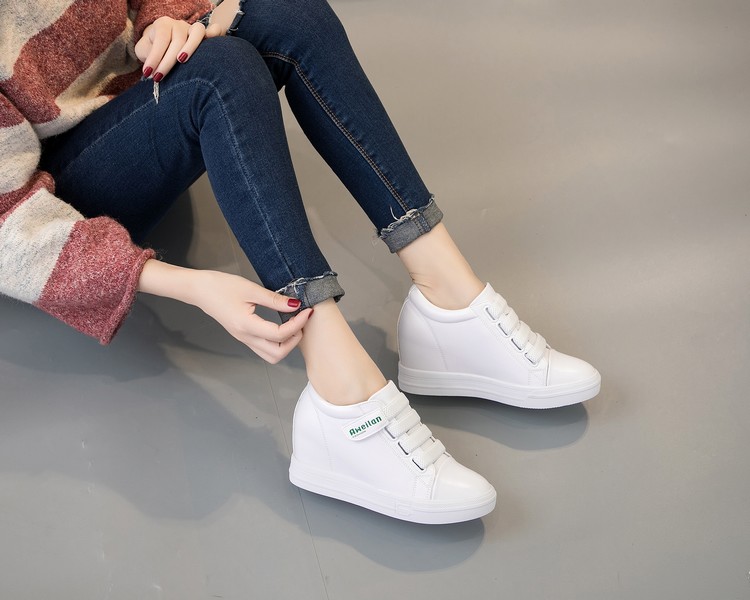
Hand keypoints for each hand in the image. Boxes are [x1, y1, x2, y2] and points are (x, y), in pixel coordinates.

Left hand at [135, 16, 224, 80]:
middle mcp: (179, 25)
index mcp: (163, 25)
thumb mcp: (144, 50)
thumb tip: (152, 68)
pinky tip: (214, 43)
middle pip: (178, 40)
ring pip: (197, 32)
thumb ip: (146, 54)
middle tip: (159, 77)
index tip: (148, 73)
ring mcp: (193, 29)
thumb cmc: (153, 49)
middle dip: (168, 61)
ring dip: (190, 47)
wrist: (163, 44)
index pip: (160, 39)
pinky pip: (215, 30)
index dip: (154, 57)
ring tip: (182, 61)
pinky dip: (216, 34)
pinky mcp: (205, 36)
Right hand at [138, 260, 312, 363]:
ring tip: (293, 324)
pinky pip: (264, 348)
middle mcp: (245, 337)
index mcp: (246, 326)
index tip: (306, 310)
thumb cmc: (220, 286)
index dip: (297, 324)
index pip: (280, 334)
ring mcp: (244, 339)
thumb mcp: (250, 289)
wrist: (199, 290)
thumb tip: (295, 305)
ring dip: (286, 344)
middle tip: (301, 321)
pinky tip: (282, 324)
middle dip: (294, 340)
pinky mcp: (243, 336)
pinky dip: (278, 341)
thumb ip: (274, 299)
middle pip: (277, 354)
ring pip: (271, 355)